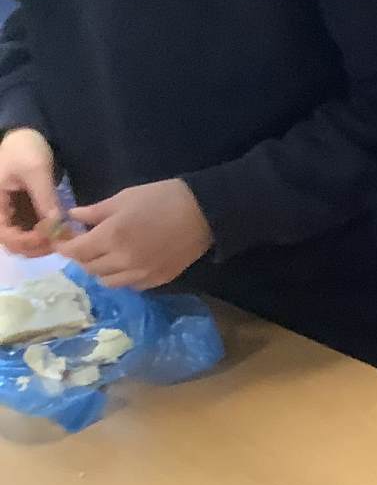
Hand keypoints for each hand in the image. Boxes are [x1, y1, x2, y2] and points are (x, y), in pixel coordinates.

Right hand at [0, 127, 61, 257]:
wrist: (26, 138)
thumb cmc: (25, 149)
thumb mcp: (35, 170)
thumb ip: (44, 197)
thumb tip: (56, 223)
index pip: (4, 235)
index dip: (25, 241)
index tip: (48, 235)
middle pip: (12, 244)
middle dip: (35, 247)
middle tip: (60, 240)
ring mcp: (10, 214)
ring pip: (21, 242)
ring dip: (41, 245)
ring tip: (63, 237)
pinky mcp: (22, 214)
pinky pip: (30, 233)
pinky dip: (44, 237)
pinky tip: (61, 232)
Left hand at [57, 180, 213, 289]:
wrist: (204, 213)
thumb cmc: (162, 198)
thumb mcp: (124, 198)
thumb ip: (95, 212)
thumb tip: (73, 218)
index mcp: (111, 236)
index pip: (75, 251)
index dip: (65, 247)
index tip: (63, 241)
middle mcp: (123, 260)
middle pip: (89, 268)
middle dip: (83, 257)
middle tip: (86, 245)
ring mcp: (142, 273)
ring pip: (108, 281)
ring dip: (102, 270)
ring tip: (107, 257)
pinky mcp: (158, 280)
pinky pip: (131, 285)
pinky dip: (123, 277)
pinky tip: (128, 264)